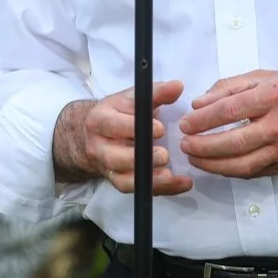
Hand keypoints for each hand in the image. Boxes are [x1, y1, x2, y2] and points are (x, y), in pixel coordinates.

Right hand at [73, 80, 192, 195]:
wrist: (97, 135)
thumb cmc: (119, 113)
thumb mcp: (133, 98)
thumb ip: (156, 93)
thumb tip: (178, 86)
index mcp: (100, 120)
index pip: (113, 125)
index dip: (134, 127)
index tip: (160, 129)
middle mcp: (99, 147)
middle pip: (115, 158)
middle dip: (140, 158)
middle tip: (164, 156)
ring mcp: (107, 168)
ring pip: (123, 179)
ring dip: (149, 179)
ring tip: (170, 175)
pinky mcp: (118, 182)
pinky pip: (136, 190)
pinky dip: (159, 189)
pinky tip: (179, 183)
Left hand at [179, 71, 277, 178]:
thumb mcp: (266, 76)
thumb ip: (230, 87)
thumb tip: (199, 103)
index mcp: (273, 95)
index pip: (229, 110)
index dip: (202, 119)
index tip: (186, 123)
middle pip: (234, 141)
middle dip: (203, 145)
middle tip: (184, 144)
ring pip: (242, 164)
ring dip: (213, 164)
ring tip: (194, 158)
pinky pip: (254, 172)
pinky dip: (232, 171)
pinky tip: (217, 166)